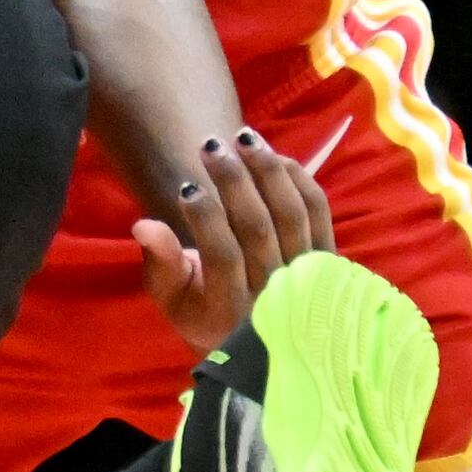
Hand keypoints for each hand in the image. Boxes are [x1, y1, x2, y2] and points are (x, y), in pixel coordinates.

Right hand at [133, 131, 336, 351]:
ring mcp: (307, 277)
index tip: (186, 185)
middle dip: (233, 180)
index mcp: (230, 311)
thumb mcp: (173, 297)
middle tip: (210, 146)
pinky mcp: (327, 259)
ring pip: (291, 214)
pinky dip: (298, 179)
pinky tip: (274, 156)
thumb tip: (144, 225)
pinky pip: (317, 211)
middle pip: (258, 228)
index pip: (222, 256)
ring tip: (243, 138)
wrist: (259, 333)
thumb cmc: (203, 310)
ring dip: (267, 170)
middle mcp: (274, 296)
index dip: (205, 218)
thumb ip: (160, 263)